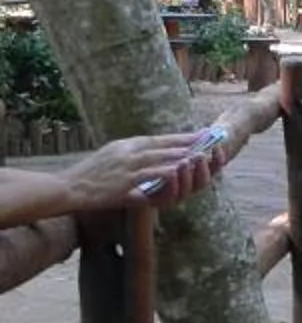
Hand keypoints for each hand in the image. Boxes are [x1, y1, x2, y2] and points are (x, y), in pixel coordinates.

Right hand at [63, 131, 227, 212]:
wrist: (69, 187)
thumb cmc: (91, 175)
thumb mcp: (113, 156)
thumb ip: (135, 153)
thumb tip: (157, 152)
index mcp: (128, 144)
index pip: (160, 138)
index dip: (182, 137)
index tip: (203, 134)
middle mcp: (129, 151)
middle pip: (165, 144)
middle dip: (189, 143)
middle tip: (211, 141)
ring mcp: (127, 165)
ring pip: (161, 157)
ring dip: (183, 155)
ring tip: (202, 154)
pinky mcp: (124, 181)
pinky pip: (149, 174)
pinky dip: (166, 171)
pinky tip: (181, 171)